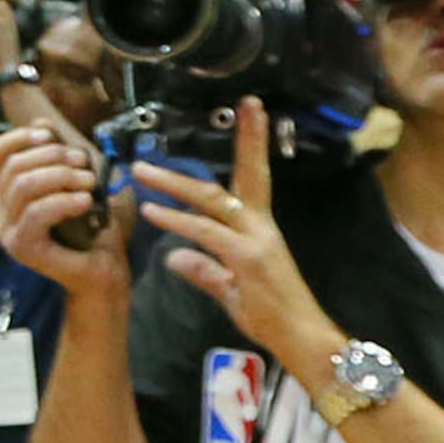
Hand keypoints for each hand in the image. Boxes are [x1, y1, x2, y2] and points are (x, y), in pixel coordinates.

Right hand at [0, 123, 130, 299]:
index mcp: (6, 195)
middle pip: (12, 166)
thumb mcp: (74, 183)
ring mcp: (7, 232)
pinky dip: (64, 200)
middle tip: (84, 163)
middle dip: (52, 156)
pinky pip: (36, 212)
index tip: (50, 134)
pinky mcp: (22, 247)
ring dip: (61, 176)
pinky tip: (86, 202)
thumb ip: (56, 157)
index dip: (19, 137)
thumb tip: (42, 124)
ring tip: (89, 183)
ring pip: (22, 186)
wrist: (103, 273)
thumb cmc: (92, 230)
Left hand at [130, 98, 342, 379]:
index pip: (253, 177)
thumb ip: (203, 270)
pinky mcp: (248, 260)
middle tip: (242, 103)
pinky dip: (177, 220)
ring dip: (174, 183)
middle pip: (246, 174)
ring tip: (142, 170)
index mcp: (259, 228)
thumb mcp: (231, 289)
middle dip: (245, 138)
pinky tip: (151, 211)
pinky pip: (207, 234)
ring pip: (213, 200)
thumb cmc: (272, 316)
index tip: (251, 111)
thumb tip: (174, 256)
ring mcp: (256, 241)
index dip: (251, 144)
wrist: (301, 339)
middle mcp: (260, 227)